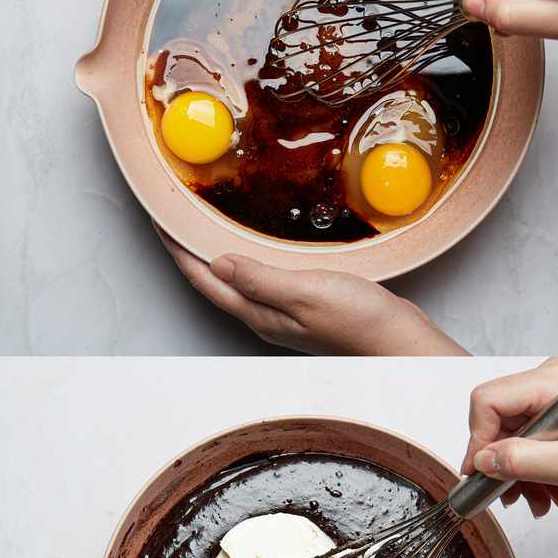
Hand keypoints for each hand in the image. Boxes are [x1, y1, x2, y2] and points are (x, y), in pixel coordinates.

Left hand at [158, 228, 465, 354]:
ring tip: (207, 227)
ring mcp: (285, 314)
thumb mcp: (306, 292)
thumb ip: (260, 279)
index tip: (159, 221)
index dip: (178, 251)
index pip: (204, 280)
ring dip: (218, 255)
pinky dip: (250, 260)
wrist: (398, 340)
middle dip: (190, 252)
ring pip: (238, 282)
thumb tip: (217, 263)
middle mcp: (265, 317)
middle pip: (214, 283)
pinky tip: (259, 248)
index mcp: (259, 314)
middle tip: (176, 217)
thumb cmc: (358, 320)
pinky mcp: (306, 307)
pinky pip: (264, 280)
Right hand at [461, 357, 557, 515]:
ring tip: (543, 502)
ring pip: (520, 432)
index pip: (489, 400)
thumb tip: (482, 461)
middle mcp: (556, 377)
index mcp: (555, 378)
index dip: (478, 441)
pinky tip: (555, 492)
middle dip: (505, 463)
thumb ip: (521, 461)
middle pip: (502, 418)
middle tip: (514, 499)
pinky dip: (541, 466)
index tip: (482, 477)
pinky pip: (540, 436)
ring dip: (524, 471)